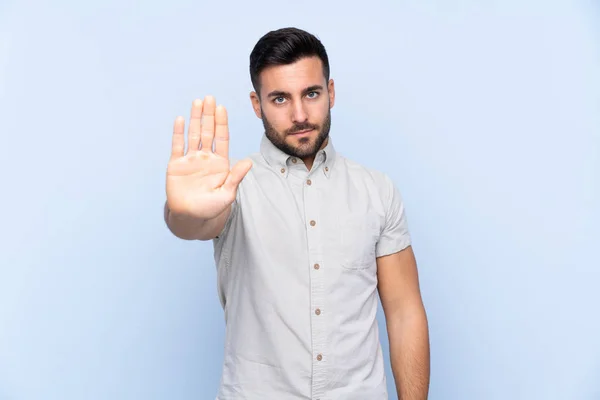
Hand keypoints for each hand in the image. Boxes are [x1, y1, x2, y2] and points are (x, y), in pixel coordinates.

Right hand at [166, 96, 251, 219]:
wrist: (190, 218)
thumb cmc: (211, 208)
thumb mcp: (227, 194)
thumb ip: (235, 177)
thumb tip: (248, 162)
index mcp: (220, 163)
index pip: (222, 138)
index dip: (221, 123)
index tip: (222, 108)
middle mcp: (206, 158)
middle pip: (208, 131)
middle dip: (209, 115)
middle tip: (210, 97)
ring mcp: (191, 160)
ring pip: (194, 134)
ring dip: (196, 118)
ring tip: (198, 102)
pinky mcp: (176, 165)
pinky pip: (177, 146)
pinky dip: (179, 133)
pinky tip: (181, 119)